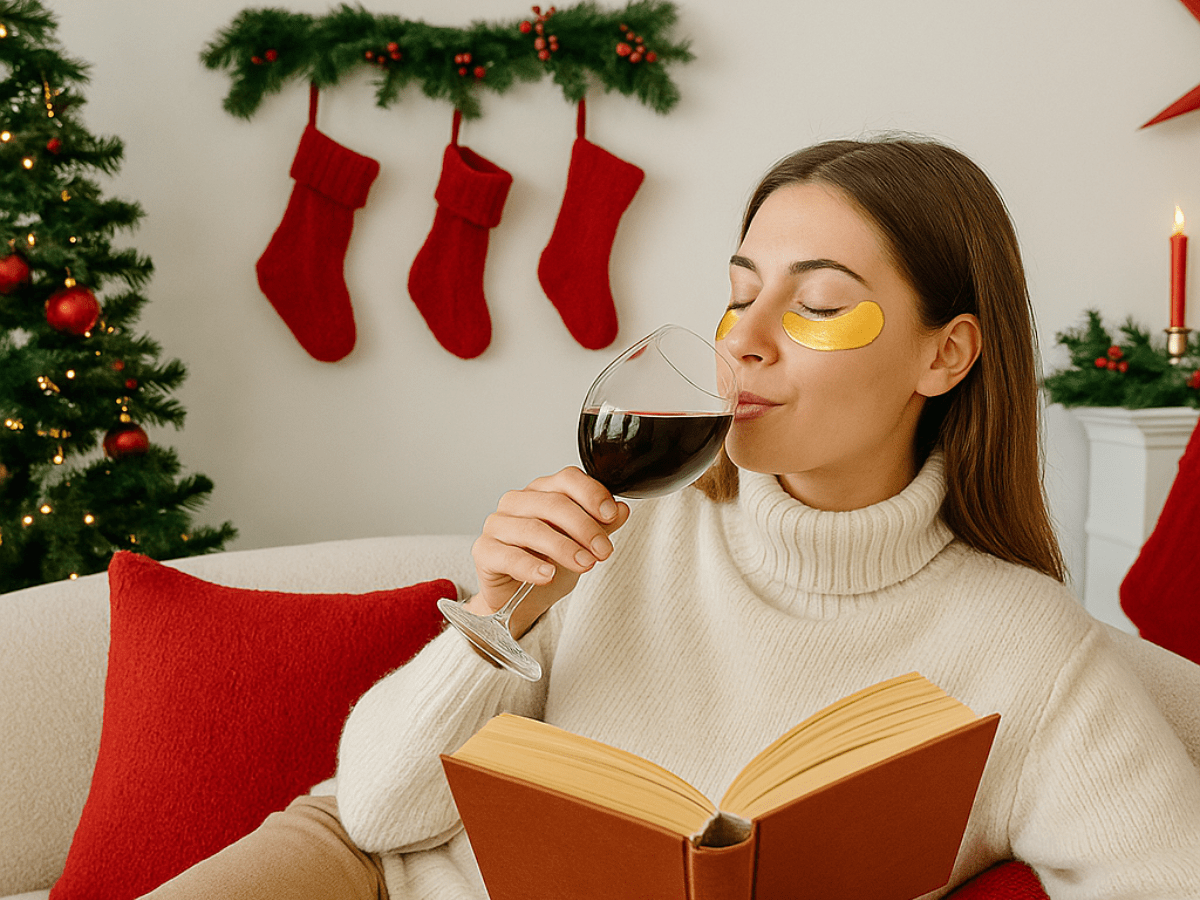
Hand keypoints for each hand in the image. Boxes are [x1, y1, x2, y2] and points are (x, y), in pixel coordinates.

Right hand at [466, 466, 630, 637]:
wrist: (520, 600)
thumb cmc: (548, 564)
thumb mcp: (582, 545)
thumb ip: (600, 525)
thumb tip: (621, 510)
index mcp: (543, 491)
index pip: (568, 479)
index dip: (592, 495)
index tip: (611, 515)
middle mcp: (518, 502)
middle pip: (554, 504)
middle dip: (585, 528)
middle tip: (603, 551)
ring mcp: (497, 524)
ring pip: (533, 529)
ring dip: (564, 548)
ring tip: (584, 564)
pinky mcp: (484, 550)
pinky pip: (507, 555)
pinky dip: (530, 566)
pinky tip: (547, 575)